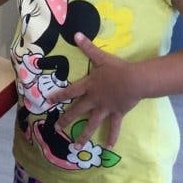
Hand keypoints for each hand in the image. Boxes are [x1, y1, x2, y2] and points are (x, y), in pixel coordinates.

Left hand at [47, 33, 140, 148]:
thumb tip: (76, 34)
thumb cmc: (116, 68)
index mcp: (88, 86)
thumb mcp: (100, 57)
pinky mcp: (117, 113)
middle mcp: (93, 99)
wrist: (134, 80)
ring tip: (76, 146)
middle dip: (66, 119)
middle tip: (56, 128)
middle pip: (77, 110)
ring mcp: (105, 108)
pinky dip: (111, 137)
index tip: (48, 101)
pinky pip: (113, 127)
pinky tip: (107, 148)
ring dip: (84, 134)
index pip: (69, 92)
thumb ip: (87, 47)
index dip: (58, 95)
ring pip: (92, 123)